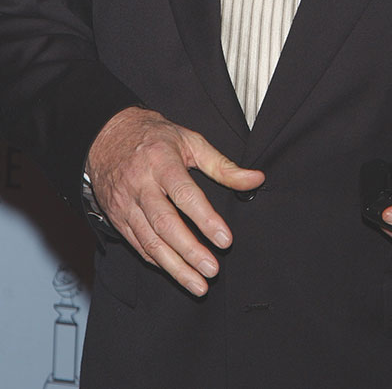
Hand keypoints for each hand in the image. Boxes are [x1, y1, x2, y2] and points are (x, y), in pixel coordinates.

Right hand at [86, 106, 263, 295]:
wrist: (107, 136)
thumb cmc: (155, 138)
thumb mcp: (191, 142)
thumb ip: (223, 165)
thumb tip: (256, 179)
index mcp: (161, 162)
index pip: (185, 195)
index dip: (205, 219)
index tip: (225, 240)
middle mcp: (141, 185)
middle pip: (165, 224)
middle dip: (190, 252)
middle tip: (212, 270)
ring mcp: (126, 204)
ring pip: (150, 242)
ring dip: (175, 267)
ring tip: (198, 284)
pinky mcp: (117, 218)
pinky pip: (138, 245)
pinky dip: (158, 261)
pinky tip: (176, 272)